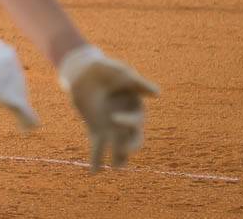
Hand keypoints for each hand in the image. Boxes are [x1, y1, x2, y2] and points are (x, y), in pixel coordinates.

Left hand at [58, 45, 157, 171]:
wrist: (85, 72)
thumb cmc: (107, 70)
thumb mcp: (122, 73)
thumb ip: (138, 83)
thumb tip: (157, 93)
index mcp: (135, 108)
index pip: (137, 120)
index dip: (128, 122)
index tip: (114, 118)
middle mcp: (126, 121)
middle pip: (133, 139)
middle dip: (130, 147)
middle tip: (123, 152)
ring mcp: (112, 128)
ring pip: (117, 148)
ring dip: (117, 158)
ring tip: (115, 167)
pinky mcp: (96, 130)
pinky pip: (98, 148)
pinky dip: (96, 160)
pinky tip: (94, 173)